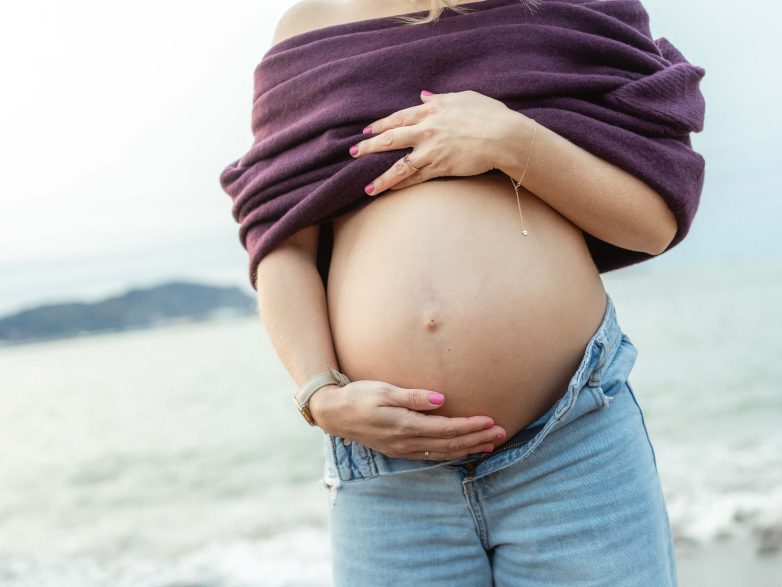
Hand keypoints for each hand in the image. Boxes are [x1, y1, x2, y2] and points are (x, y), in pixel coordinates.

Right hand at [309, 379, 507, 460]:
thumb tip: (442, 399)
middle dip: (477, 439)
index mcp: (405, 425)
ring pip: (443, 453)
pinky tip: (462, 451)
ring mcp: (403, 449)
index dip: (471, 426)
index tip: (491, 420)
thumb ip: (413, 396)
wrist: (334, 413)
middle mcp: (406, 442)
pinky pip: (431, 456)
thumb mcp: (385, 390)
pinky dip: (451, 454)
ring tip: (489, 444)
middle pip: (450, 444)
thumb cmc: (359, 396)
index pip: (447, 429)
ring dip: (468, 448)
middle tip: (502, 433)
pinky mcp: (399, 451)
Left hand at [349, 89, 514, 195]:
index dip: (380, 125)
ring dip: (381, 178)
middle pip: (390, 139)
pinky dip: (402, 185)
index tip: (366, 131)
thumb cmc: (489, 114)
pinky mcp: (441, 167)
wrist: (504, 135)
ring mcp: (432, 150)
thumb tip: (424, 94)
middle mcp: (427, 130)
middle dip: (369, 147)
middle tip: (352, 153)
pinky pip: (416, 178)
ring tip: (367, 188)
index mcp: (431, 110)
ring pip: (400, 166)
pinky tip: (391, 190)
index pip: (398, 118)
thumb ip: (440, 98)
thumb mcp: (463, 98)